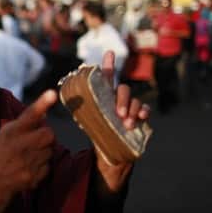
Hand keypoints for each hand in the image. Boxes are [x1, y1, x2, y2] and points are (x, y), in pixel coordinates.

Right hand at [0, 90, 57, 201]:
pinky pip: (48, 165)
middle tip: (34, 139)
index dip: (42, 104)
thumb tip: (45, 113)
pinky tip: (29, 166)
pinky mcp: (35, 176)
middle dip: (45, 135)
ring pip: (50, 150)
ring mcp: (29, 162)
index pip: (30, 114)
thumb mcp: (5, 133)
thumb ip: (25, 122)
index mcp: (12, 132)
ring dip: (44, 150)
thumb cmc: (0, 153)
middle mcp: (21, 145)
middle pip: (49, 133)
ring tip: (28, 154)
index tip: (52, 93)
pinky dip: (42, 165)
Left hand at [95, 51, 150, 194]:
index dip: (107, 65)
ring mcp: (130, 110)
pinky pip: (145, 110)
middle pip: (122, 90)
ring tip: (126, 124)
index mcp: (104, 100)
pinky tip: (141, 118)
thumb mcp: (88, 123)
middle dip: (122, 99)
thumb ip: (83, 110)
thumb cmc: (98, 140)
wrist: (110, 160)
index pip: (106, 80)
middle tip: (118, 114)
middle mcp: (117, 102)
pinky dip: (144, 112)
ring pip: (135, 100)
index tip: (108, 52)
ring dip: (132, 110)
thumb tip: (66, 96)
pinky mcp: (140, 120)